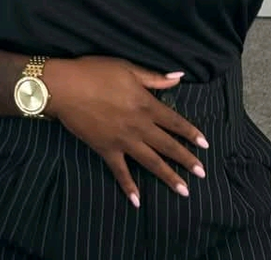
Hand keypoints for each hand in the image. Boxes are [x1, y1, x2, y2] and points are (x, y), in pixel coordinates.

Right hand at [43, 56, 208, 207]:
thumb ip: (154, 77)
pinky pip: (120, 171)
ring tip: (184, 191)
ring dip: (168, 176)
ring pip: (151, 162)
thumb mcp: (127, 68)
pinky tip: (138, 201)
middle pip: (167, 145)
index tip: (205, 144)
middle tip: (202, 173)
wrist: (65, 87)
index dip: (190, 132)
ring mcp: (123, 140)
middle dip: (186, 159)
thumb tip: (179, 77)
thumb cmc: (95, 72)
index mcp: (146, 104)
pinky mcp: (106, 149)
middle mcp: (139, 125)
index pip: (174, 121)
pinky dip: (129, 187)